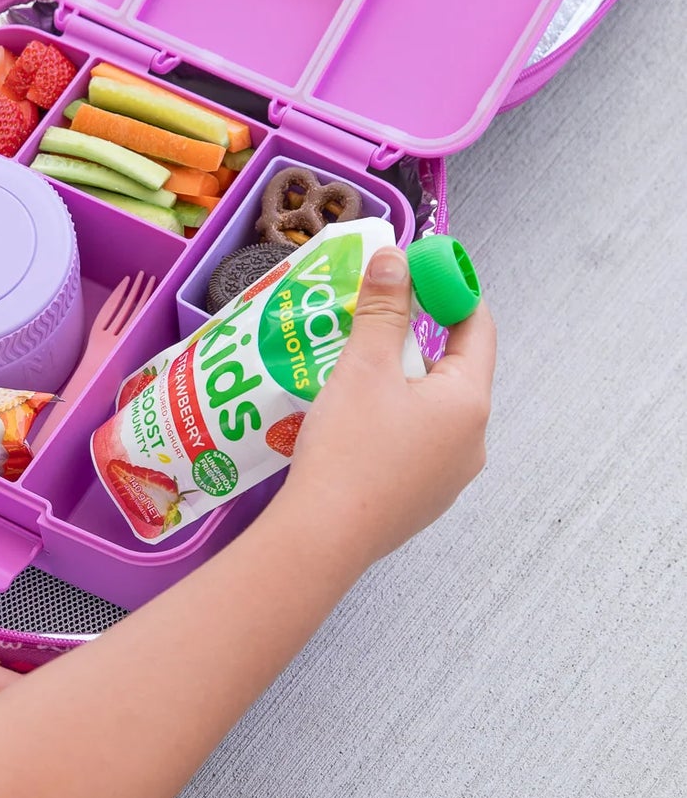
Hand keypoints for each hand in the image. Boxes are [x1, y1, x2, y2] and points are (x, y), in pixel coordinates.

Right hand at [284, 245, 496, 568]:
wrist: (322, 539)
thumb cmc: (348, 450)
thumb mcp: (363, 368)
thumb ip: (383, 308)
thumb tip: (395, 258)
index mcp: (469, 402)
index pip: (476, 327)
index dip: (450, 291)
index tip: (417, 270)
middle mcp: (473, 442)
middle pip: (451, 370)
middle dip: (413, 339)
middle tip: (371, 321)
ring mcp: (450, 478)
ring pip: (430, 411)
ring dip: (399, 385)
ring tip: (351, 374)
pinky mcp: (422, 502)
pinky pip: (414, 447)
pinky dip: (389, 424)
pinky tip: (351, 426)